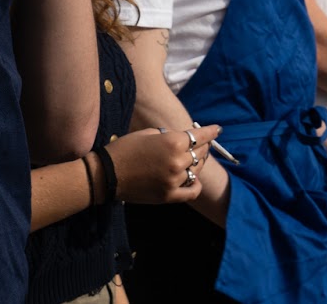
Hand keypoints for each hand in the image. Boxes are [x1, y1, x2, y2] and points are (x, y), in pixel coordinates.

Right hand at [104, 124, 219, 204]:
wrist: (107, 175)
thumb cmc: (125, 149)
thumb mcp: (148, 133)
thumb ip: (169, 135)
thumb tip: (183, 138)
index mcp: (173, 142)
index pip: (200, 136)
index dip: (211, 132)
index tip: (218, 129)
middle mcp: (178, 161)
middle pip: (200, 152)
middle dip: (202, 146)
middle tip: (201, 143)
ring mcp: (174, 180)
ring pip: (196, 170)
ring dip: (197, 162)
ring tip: (194, 158)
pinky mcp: (169, 196)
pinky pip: (192, 191)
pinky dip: (195, 185)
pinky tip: (193, 179)